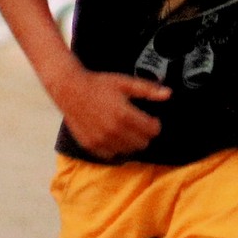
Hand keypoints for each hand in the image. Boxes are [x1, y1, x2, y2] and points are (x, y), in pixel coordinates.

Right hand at [52, 67, 167, 159]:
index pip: (153, 131)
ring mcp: (101, 140)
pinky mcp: (91, 145)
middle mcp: (113, 130)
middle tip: (137, 123)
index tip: (150, 118)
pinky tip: (112, 135)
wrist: (69, 89)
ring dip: (131, 141)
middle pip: (143, 143)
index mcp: (124, 115)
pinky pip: (112, 155)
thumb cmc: (98, 84)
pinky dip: (116, 147)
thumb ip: (148, 89)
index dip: (155, 124)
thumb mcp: (124, 83)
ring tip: (125, 128)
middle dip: (144, 134)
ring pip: (129, 151)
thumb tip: (169, 94)